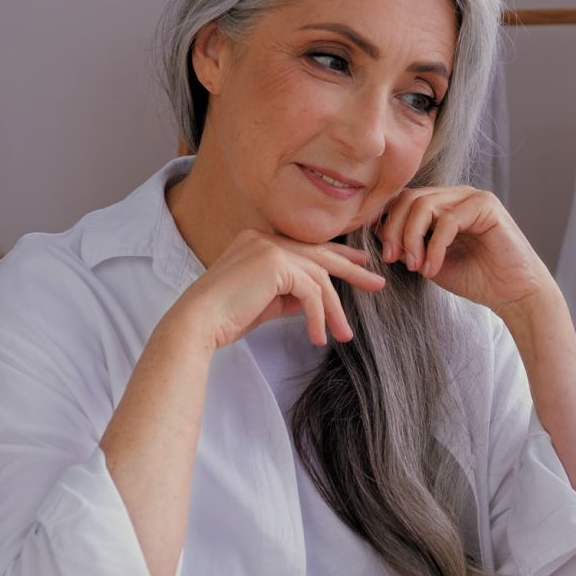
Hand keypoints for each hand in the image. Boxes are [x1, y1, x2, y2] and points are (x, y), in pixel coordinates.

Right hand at [169, 228, 385, 349]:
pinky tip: (318, 337)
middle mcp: (265, 238)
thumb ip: (292, 293)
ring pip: (319, 278)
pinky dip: (319, 316)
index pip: (307, 248)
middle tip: (377, 284)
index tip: (360, 265)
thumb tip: (318, 299)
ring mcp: (270, 247)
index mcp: (260, 242)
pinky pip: (311, 292)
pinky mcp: (275, 264)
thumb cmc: (227, 317)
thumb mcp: (268, 301)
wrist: (198, 324)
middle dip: (352, 270)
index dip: (337, 255)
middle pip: (320, 255)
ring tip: (344, 335)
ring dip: (334, 310)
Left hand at [376, 186, 552, 315]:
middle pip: (410, 198)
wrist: (514, 294)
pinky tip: (432, 269)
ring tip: (416, 267)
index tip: (384, 255)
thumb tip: (376, 231)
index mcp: (443, 204)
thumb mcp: (430, 262)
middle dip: (395, 229)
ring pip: (425, 205)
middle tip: (392, 258)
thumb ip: (408, 245)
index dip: (387, 223)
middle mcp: (457, 195)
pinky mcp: (487, 206)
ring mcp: (472, 197)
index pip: (404, 200)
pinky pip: (448, 220)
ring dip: (412, 238)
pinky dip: (435, 247)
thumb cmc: (476, 279)